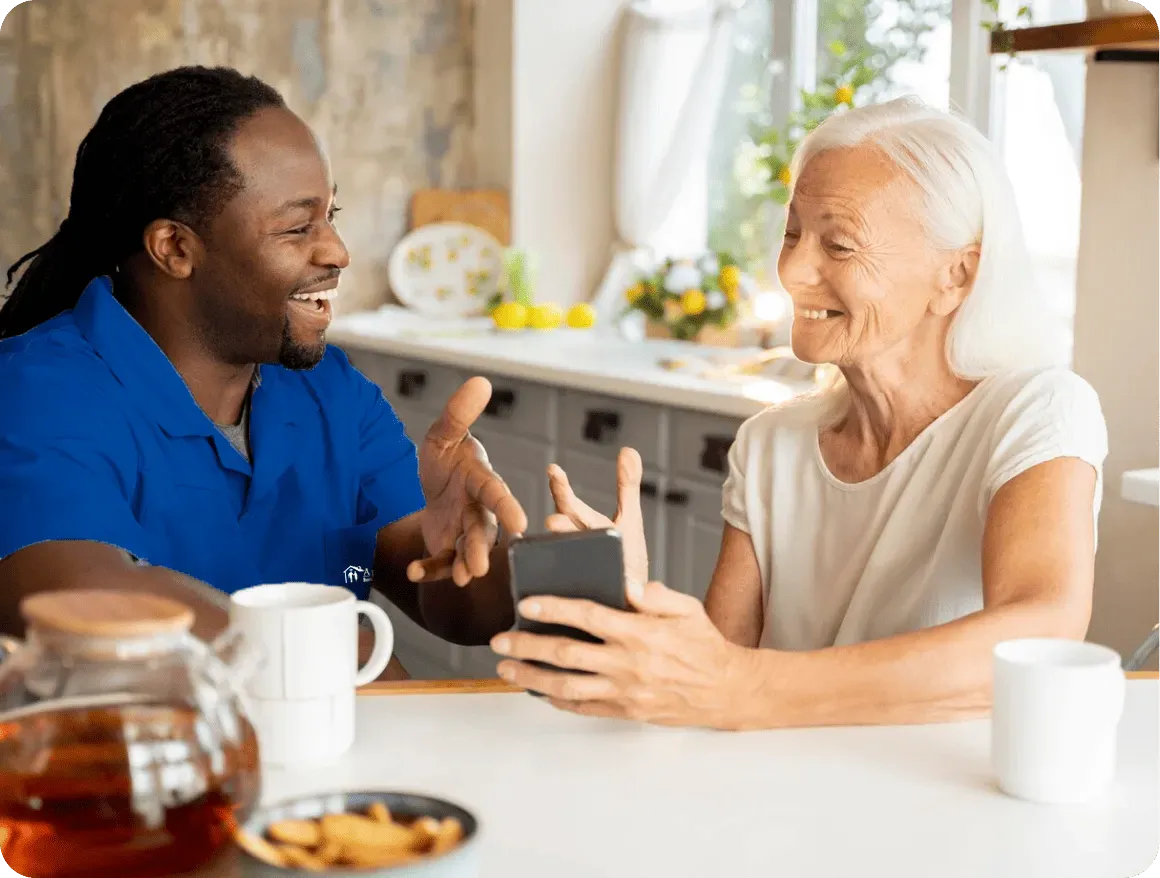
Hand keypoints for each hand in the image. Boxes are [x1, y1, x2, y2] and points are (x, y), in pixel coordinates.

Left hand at [407, 377, 527, 585]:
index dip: (507, 507)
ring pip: (468, 551)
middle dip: (481, 547)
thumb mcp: (443, 435)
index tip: (520, 523)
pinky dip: (430, 569)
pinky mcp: (448, 548)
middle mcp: (479, 510)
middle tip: (480, 564)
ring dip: (464, 565)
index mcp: (481, 481)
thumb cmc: (448, 460)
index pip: (496, 493)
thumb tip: (480, 381)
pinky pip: (441, 562)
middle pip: (483, 530)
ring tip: (462, 578)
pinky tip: (414, 572)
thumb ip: (458, 413)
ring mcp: (464, 532)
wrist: (436, 487)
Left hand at [490, 580, 754, 728]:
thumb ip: (654, 594)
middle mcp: (628, 664)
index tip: (526, 603)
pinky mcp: (626, 711)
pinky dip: (557, 700)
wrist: (727, 691)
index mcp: (640, 633)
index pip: (588, 616)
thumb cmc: (705, 645)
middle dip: (527, 646)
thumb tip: (625, 582)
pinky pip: (584, 708)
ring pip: (567, 686)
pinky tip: (539, 691)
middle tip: (499, 641)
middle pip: (566, 654)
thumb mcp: (687, 608)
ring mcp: (625, 692)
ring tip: (506, 669)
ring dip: (531, 678)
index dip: (554, 609)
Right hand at [546, 447, 647, 589]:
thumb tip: (629, 450)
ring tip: (562, 554)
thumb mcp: (629, 519)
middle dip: (561, 525)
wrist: (630, 603)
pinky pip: (567, 595)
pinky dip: (564, 593)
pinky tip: (561, 595)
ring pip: (562, 562)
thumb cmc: (625, 557)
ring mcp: (572, 571)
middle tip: (555, 520)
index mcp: (581, 525)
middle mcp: (572, 545)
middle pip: (563, 531)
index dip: (561, 487)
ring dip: (560, 559)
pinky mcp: (576, 600)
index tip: (554, 470)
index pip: (569, 502)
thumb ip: (627, 486)